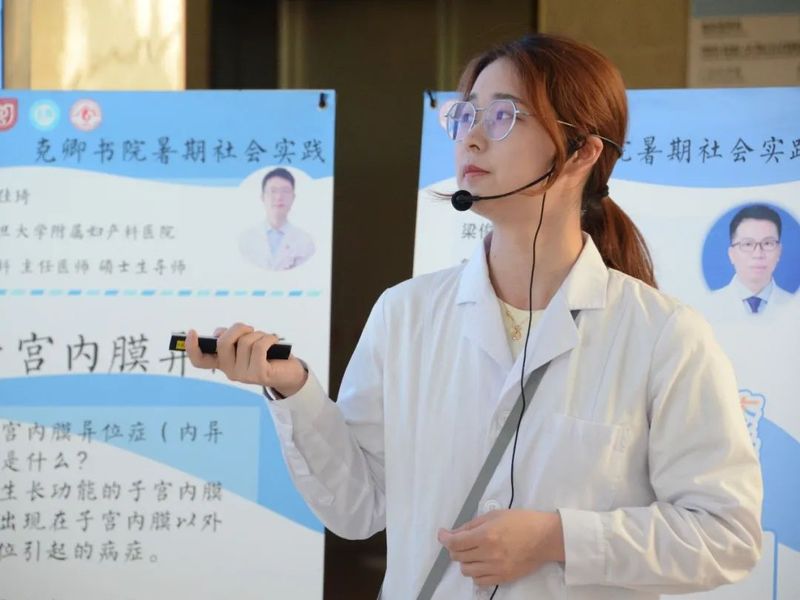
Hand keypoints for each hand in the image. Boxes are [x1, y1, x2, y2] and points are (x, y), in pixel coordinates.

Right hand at [184, 323, 307, 396]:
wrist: (289, 371)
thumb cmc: (267, 353)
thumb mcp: (246, 342)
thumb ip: (231, 338)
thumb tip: (219, 333)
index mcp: (224, 363)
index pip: (200, 360)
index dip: (191, 347)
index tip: (191, 332)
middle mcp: (230, 371)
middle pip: (223, 342)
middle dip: (238, 328)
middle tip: (249, 329)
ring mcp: (243, 375)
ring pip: (245, 342)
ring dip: (259, 334)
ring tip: (267, 340)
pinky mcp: (259, 374)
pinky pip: (259, 346)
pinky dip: (269, 338)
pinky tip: (274, 341)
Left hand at [437, 509, 564, 586]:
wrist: (545, 537)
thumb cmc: (521, 521)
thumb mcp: (494, 515)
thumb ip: (472, 525)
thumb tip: (454, 532)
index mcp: (486, 535)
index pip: (455, 542)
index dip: (444, 538)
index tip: (442, 534)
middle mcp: (488, 554)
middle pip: (458, 556)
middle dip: (454, 547)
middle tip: (459, 541)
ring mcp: (496, 568)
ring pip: (466, 571)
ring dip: (464, 561)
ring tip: (471, 553)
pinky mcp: (503, 578)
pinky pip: (479, 582)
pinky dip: (475, 574)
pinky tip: (479, 564)